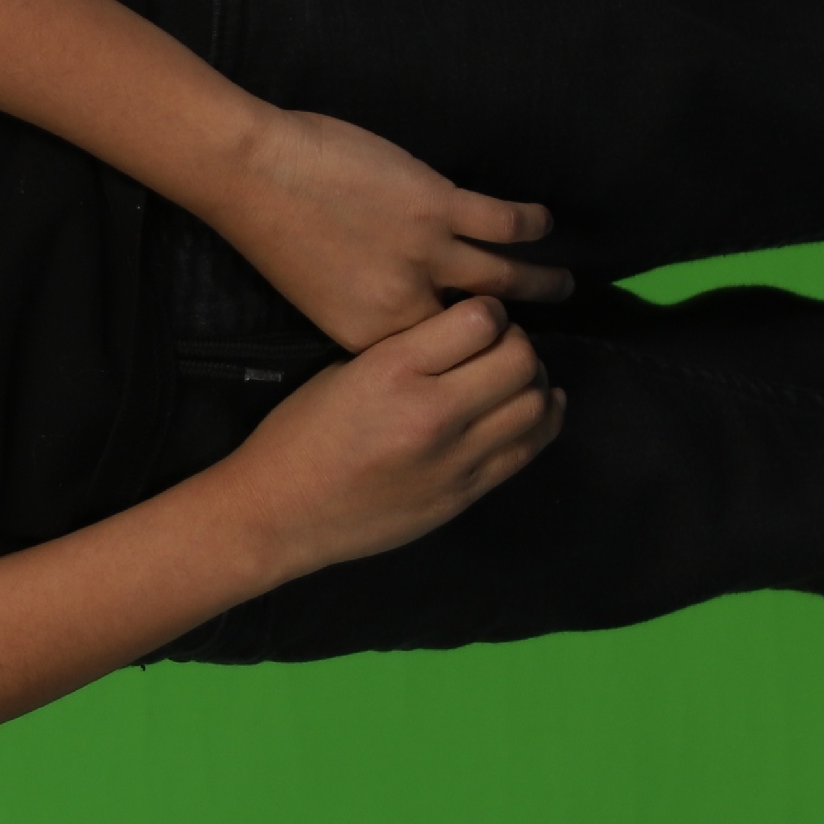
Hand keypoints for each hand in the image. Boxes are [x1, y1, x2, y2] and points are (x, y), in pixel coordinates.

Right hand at [203, 296, 566, 580]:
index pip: (481, 320)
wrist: (281, 514)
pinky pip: (527, 449)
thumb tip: (465, 333)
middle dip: (517, 342)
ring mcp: (453, 460)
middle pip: (519, 360)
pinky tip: (537, 407)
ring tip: (513, 378)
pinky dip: (541, 420)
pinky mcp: (464, 495)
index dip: (488, 310)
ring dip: (532, 381)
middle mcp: (430, 413)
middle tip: (499, 346)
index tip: (477, 315)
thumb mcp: (342, 372)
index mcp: (391, 371)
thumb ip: (407, 352)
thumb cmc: (299, 435)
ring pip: (534, 405)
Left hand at [209, 110, 572, 350]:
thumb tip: (407, 315)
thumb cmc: (271, 231)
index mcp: (371, 335)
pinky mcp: (437, 205)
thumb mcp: (316, 299)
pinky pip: (504, 221)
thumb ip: (366, 315)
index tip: (493, 356)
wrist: (249, 172)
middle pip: (482, 327)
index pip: (437, 356)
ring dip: (543, 282)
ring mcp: (424, 254)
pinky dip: (532, 224)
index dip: (470, 357)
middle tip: (544, 336)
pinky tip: (545, 223)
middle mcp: (404, 303)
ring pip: (507, 278)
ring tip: (565, 286)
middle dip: (520, 335)